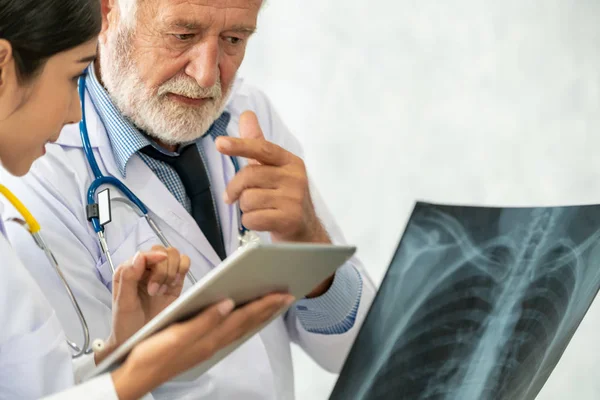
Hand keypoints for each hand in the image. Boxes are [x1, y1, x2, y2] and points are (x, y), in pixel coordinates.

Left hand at [96, 246, 190, 361]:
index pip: (146, 254)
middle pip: (163, 252)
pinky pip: (184, 264)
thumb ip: (128, 277)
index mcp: (129, 270)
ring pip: (174, 256)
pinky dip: (183, 271)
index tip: (157, 279)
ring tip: (164, 290)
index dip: (154, 260)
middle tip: (156, 292)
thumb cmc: (126, 324)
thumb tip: (140, 255)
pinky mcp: (175, 282)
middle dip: (163, 270)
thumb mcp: (123, 302)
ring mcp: (161, 274)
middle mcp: (145, 269)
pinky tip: (174, 286)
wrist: (137, 341)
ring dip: (172, 271)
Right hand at [110, 293, 295, 399]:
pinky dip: (243, 323)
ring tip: (273, 306)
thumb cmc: (151, 354)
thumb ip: (204, 320)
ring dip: (259, 316)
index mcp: (210, 337)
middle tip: (288, 297)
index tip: (283, 294)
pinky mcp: (200, 346)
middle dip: (268, 309)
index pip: (244, 317)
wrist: (134, 376)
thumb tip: (229, 303)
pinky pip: (230, 333)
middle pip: (247, 323)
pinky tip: (244, 319)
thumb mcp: (177, 335)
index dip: (264, 305)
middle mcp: (213, 342)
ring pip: (240, 328)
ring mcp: (207, 346)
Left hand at [216, 111, 329, 244]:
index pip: (263, 149)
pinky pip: (252, 218)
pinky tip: (261, 222)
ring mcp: (294, 199)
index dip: (240, 145)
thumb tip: (247, 114)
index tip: (220, 143)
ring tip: (257, 210)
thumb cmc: (284, 197)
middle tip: (232, 197)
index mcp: (290, 162)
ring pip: (248, 199)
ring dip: (245, 208)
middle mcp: (295, 178)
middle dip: (235, 189)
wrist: (305, 231)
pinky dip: (250, 222)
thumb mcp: (274, 169)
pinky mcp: (289, 220)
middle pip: (249, 176)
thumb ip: (258, 144)